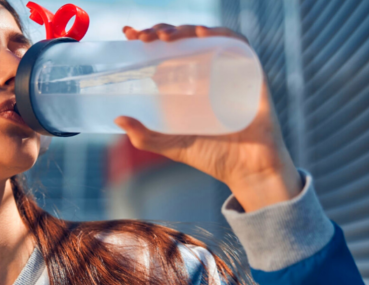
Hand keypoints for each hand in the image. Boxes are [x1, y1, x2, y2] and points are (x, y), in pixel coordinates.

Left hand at [116, 24, 302, 212]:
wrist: (248, 171)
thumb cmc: (214, 157)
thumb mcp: (172, 146)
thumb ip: (145, 137)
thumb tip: (118, 118)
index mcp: (189, 84)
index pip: (167, 51)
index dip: (150, 37)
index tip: (129, 34)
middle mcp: (208, 73)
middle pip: (185, 39)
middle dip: (162, 31)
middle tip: (144, 37)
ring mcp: (229, 71)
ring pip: (208, 36)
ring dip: (185, 29)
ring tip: (165, 36)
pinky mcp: (250, 73)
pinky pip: (238, 44)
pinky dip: (220, 34)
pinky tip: (201, 34)